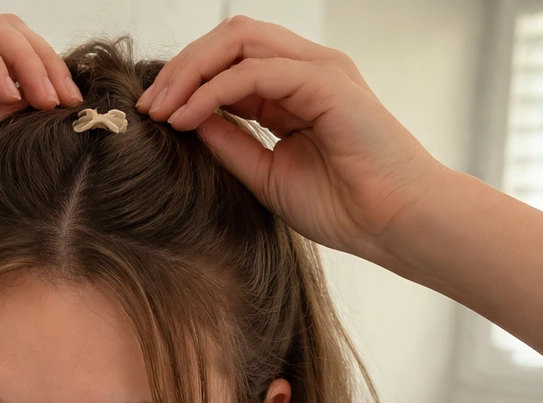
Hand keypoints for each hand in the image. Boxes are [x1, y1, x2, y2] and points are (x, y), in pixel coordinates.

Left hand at [136, 16, 446, 263]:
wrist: (395, 224)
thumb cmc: (343, 206)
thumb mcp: (266, 174)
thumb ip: (230, 143)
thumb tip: (187, 123)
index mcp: (294, 89)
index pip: (230, 61)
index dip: (186, 81)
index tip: (152, 115)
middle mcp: (307, 70)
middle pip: (230, 38)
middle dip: (181, 67)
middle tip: (147, 106)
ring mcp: (319, 70)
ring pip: (240, 41)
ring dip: (191, 72)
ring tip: (161, 109)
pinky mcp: (326, 82)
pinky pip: (256, 71)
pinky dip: (214, 91)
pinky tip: (188, 118)